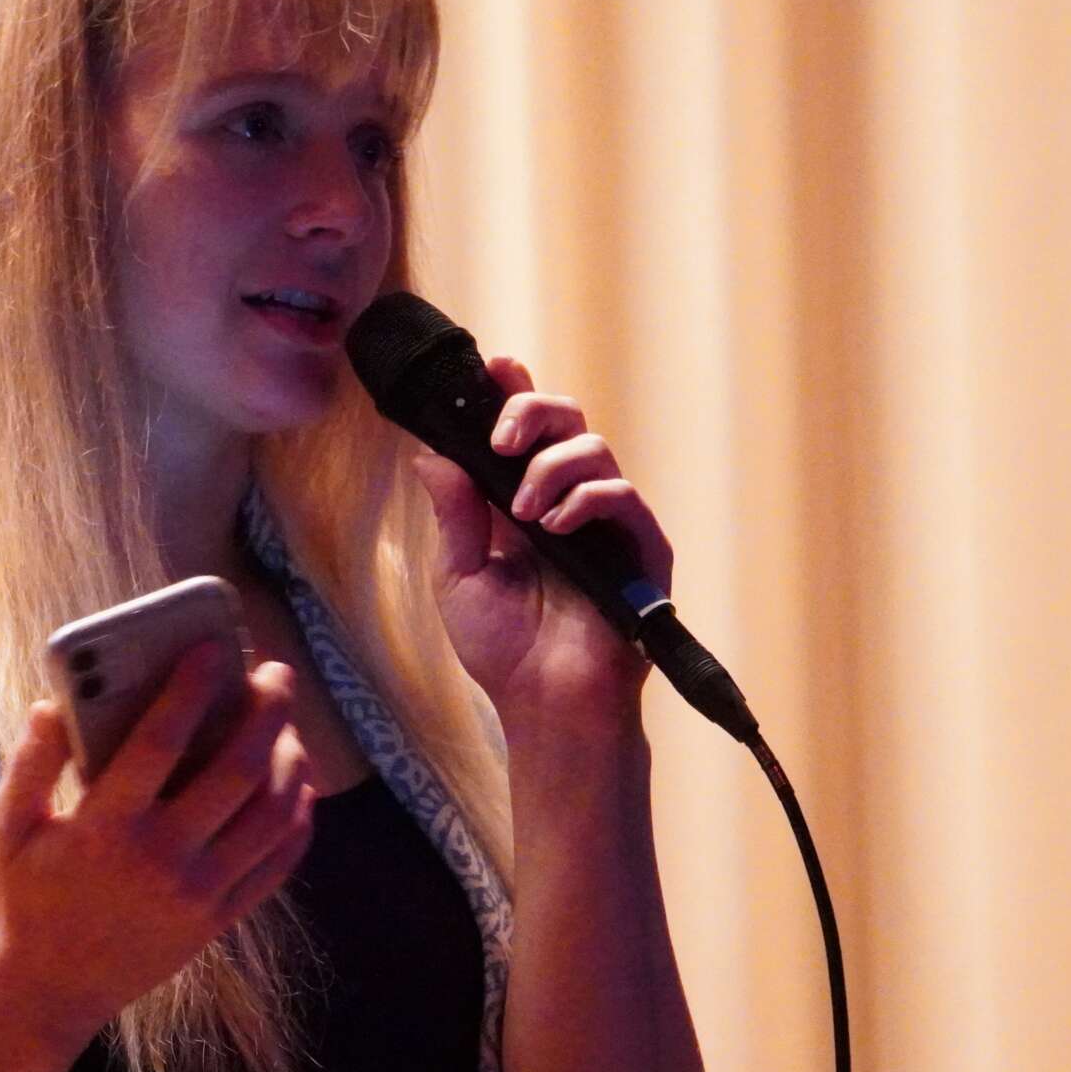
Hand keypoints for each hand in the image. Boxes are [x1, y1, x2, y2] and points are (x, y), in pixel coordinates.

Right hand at [0, 640, 314, 1048]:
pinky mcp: (217, 921)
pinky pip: (277, 864)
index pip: (161, 740)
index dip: (193, 687)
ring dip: (291, 760)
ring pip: (271, 814)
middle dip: (266, 711)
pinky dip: (298, 820)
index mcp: (105, 827)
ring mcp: (197, 894)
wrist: (45, 991)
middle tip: (276, 674)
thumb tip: (52, 705)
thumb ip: (28, 764)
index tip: (214, 647)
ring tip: (289, 726)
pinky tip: (297, 788)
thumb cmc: (22, 899)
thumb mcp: (5, 828)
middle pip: (238, 769)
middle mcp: (160, 859)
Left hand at [408, 355, 675, 736]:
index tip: (491, 365)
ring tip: (524, 511)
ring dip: (550, 466)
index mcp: (522, 502)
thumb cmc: (504, 651)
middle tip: (502, 435)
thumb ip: (452, 515)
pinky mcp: (641, 547)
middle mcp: (568, 501)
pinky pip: (621, 495)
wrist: (547, 706)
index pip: (523, 431)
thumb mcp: (458, 577)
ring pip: (593, 448)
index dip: (512, 390)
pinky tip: (555, 526)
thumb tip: (430, 454)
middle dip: (531, 410)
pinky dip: (584, 499)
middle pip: (565, 419)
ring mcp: (607, 522)